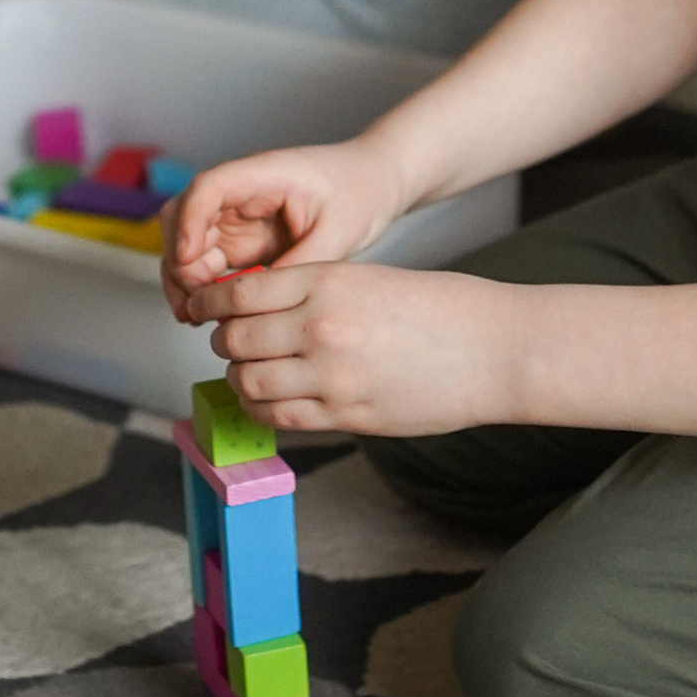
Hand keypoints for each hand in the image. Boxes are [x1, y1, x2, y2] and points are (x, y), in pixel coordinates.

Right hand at [166, 139, 403, 305]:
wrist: (373, 183)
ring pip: (187, 243)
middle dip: (180, 261)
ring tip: (197, 317)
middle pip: (183, 217)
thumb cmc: (360, 191)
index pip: (208, 188)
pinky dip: (200, 286)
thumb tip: (261, 302)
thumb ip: (299, 265)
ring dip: (184, 278)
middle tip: (196, 304)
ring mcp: (236, 216)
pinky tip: (207, 314)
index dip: (190, 223)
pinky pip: (205, 261)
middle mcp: (239, 193)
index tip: (189, 260)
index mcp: (262, 174)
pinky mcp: (240, 239)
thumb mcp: (337, 232)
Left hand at [177, 257, 520, 439]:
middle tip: (233, 344)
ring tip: (253, 373)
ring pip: (249, 384)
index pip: (237, 295)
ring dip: (241, 379)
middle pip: (235, 340)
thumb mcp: (368, 278)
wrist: (494, 349)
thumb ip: (312, 294)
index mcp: (327, 282)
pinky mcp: (347, 415)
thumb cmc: (439, 308)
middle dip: (226, 343)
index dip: (209, 305)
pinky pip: (280, 418)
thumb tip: (259, 313)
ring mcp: (332, 376)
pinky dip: (264, 410)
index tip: (201, 310)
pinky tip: (274, 401)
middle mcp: (322, 327)